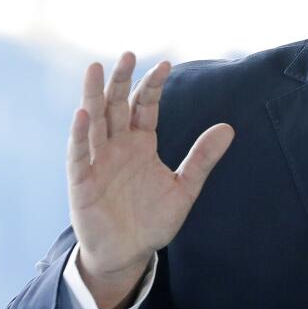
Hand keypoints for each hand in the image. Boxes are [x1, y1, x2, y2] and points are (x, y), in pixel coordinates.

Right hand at [67, 52, 233, 308]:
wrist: (128, 254)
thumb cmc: (152, 220)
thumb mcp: (184, 188)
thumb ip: (202, 159)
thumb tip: (229, 128)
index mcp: (141, 143)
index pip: (145, 106)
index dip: (153, 86)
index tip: (166, 65)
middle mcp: (117, 146)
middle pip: (117, 105)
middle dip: (123, 80)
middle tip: (129, 54)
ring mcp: (97, 161)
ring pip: (93, 121)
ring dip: (93, 95)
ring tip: (95, 67)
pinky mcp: (81, 181)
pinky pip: (78, 154)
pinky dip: (79, 134)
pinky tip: (83, 114)